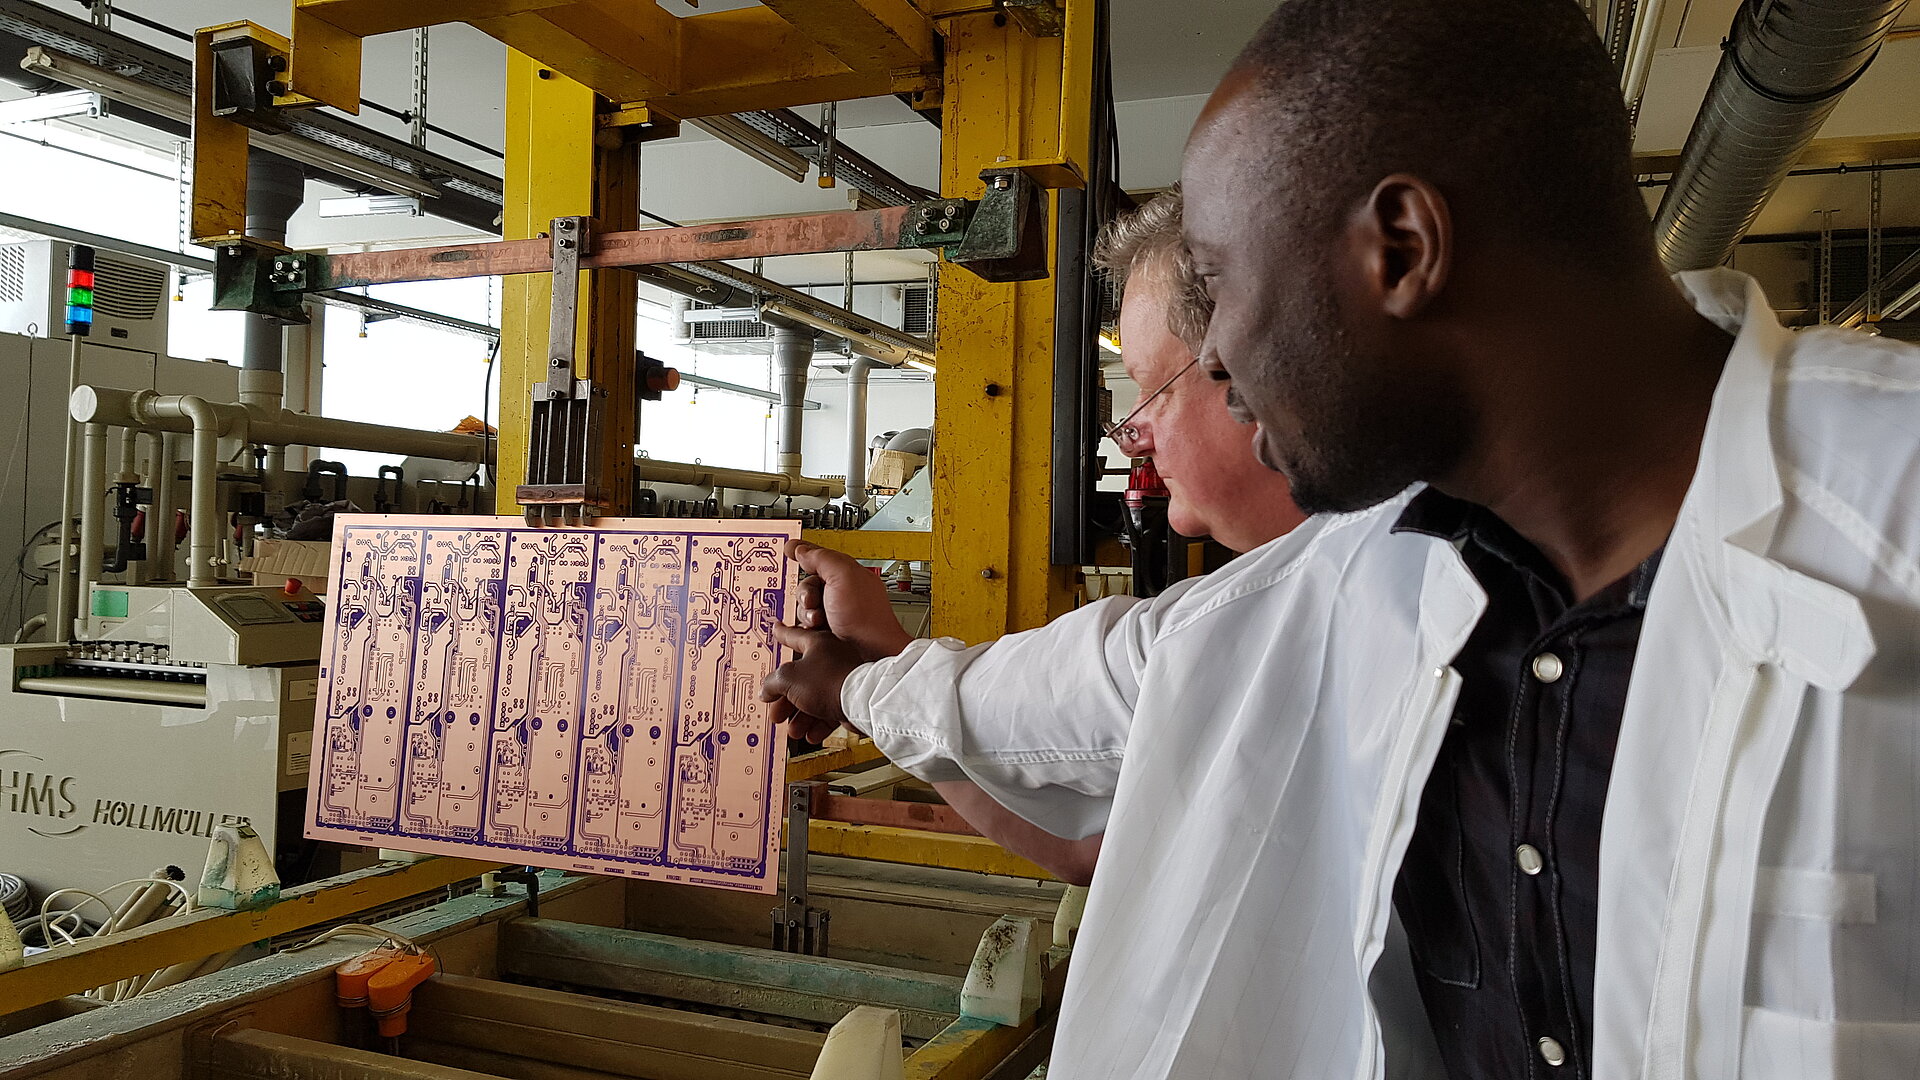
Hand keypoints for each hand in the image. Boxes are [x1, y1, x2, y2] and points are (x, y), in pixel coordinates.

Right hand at [762, 621, 868, 743]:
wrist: (862, 701)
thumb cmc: (830, 681)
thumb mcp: (789, 679)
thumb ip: (772, 683)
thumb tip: (766, 690)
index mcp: (817, 644)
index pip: (794, 636)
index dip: (782, 634)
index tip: (776, 630)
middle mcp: (831, 658)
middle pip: (800, 678)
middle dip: (786, 699)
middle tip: (776, 710)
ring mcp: (842, 678)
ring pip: (815, 698)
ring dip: (801, 718)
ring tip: (793, 729)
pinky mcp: (851, 697)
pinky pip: (830, 710)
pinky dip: (819, 723)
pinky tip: (811, 734)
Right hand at [788, 539, 913, 661]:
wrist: (872, 652)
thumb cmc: (866, 616)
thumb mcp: (842, 576)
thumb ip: (821, 558)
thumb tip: (801, 549)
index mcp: (847, 573)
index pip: (820, 557)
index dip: (804, 553)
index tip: (789, 549)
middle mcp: (841, 591)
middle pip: (807, 584)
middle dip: (805, 593)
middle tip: (813, 601)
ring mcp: (834, 611)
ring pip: (804, 605)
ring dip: (806, 612)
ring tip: (819, 620)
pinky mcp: (827, 630)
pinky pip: (805, 623)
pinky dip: (807, 626)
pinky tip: (816, 629)